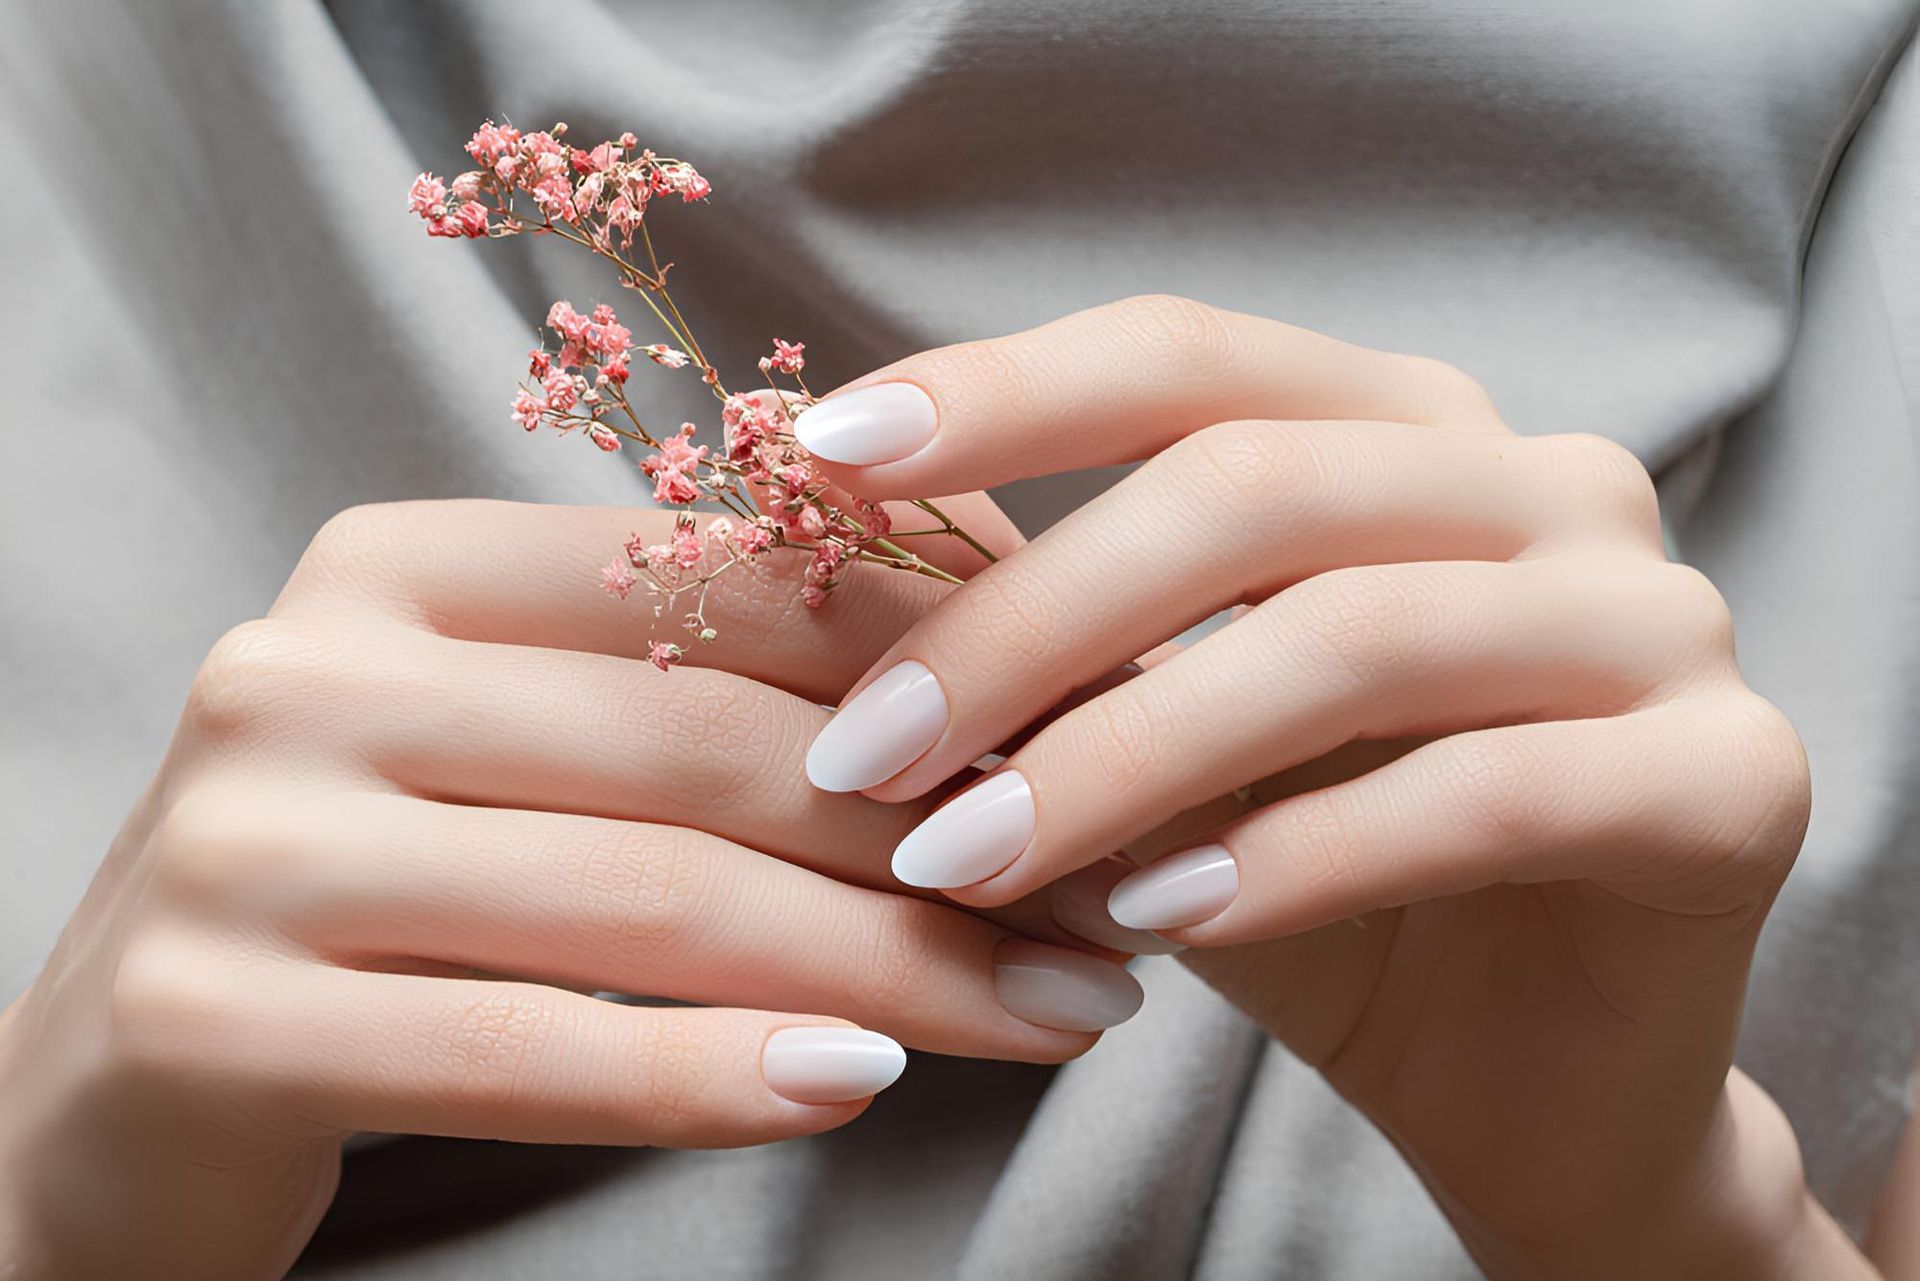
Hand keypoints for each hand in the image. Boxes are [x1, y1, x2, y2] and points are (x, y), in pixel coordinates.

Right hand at [0, 500, 1139, 1280]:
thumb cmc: (375, 905)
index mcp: (395, 568)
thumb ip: (691, 696)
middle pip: (704, 749)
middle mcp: (306, 671)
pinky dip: (715, 1074)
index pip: (720, 587)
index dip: (942, 663)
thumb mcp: (514, 758)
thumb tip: (996, 679)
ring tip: (1059, 1011)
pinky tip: (860, 1086)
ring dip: (894, 969)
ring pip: (647, 899)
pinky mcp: (208, 1019)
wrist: (108, 1091)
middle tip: (1124, 905)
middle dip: (952, 838)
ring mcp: (244, 842)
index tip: (1114, 738)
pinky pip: (531, 1051)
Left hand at [793, 297, 1862, 1277]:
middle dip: (1029, 626)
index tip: (823, 458)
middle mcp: (1551, 485)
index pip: (1191, 359)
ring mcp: (1660, 619)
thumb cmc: (1318, 886)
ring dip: (1125, 756)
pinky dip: (1293, 858)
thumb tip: (846, 572)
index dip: (1004, 392)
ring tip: (969, 859)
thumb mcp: (1165, 744)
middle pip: (1254, 486)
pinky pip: (1485, 792)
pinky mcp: (1731, 778)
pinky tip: (1155, 923)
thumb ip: (1062, 651)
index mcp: (1411, 430)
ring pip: (1352, 639)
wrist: (1523, 1077)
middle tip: (867, 758)